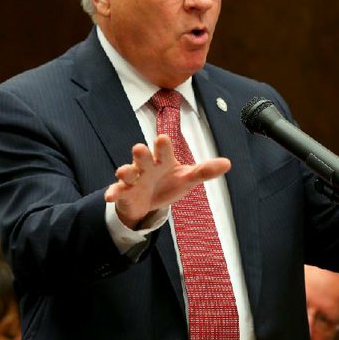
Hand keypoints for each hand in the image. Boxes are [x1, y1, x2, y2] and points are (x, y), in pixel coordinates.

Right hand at [104, 134, 230, 228]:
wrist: (149, 201)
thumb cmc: (168, 183)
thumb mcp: (187, 179)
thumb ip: (205, 171)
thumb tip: (228, 163)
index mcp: (163, 160)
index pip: (164, 151)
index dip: (162, 146)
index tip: (163, 138)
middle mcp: (147, 166)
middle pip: (144, 158)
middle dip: (142, 154)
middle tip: (139, 148)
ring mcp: (134, 178)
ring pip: (128, 172)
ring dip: (126, 171)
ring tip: (123, 171)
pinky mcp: (125, 192)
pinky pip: (118, 191)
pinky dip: (114, 193)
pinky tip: (109, 197)